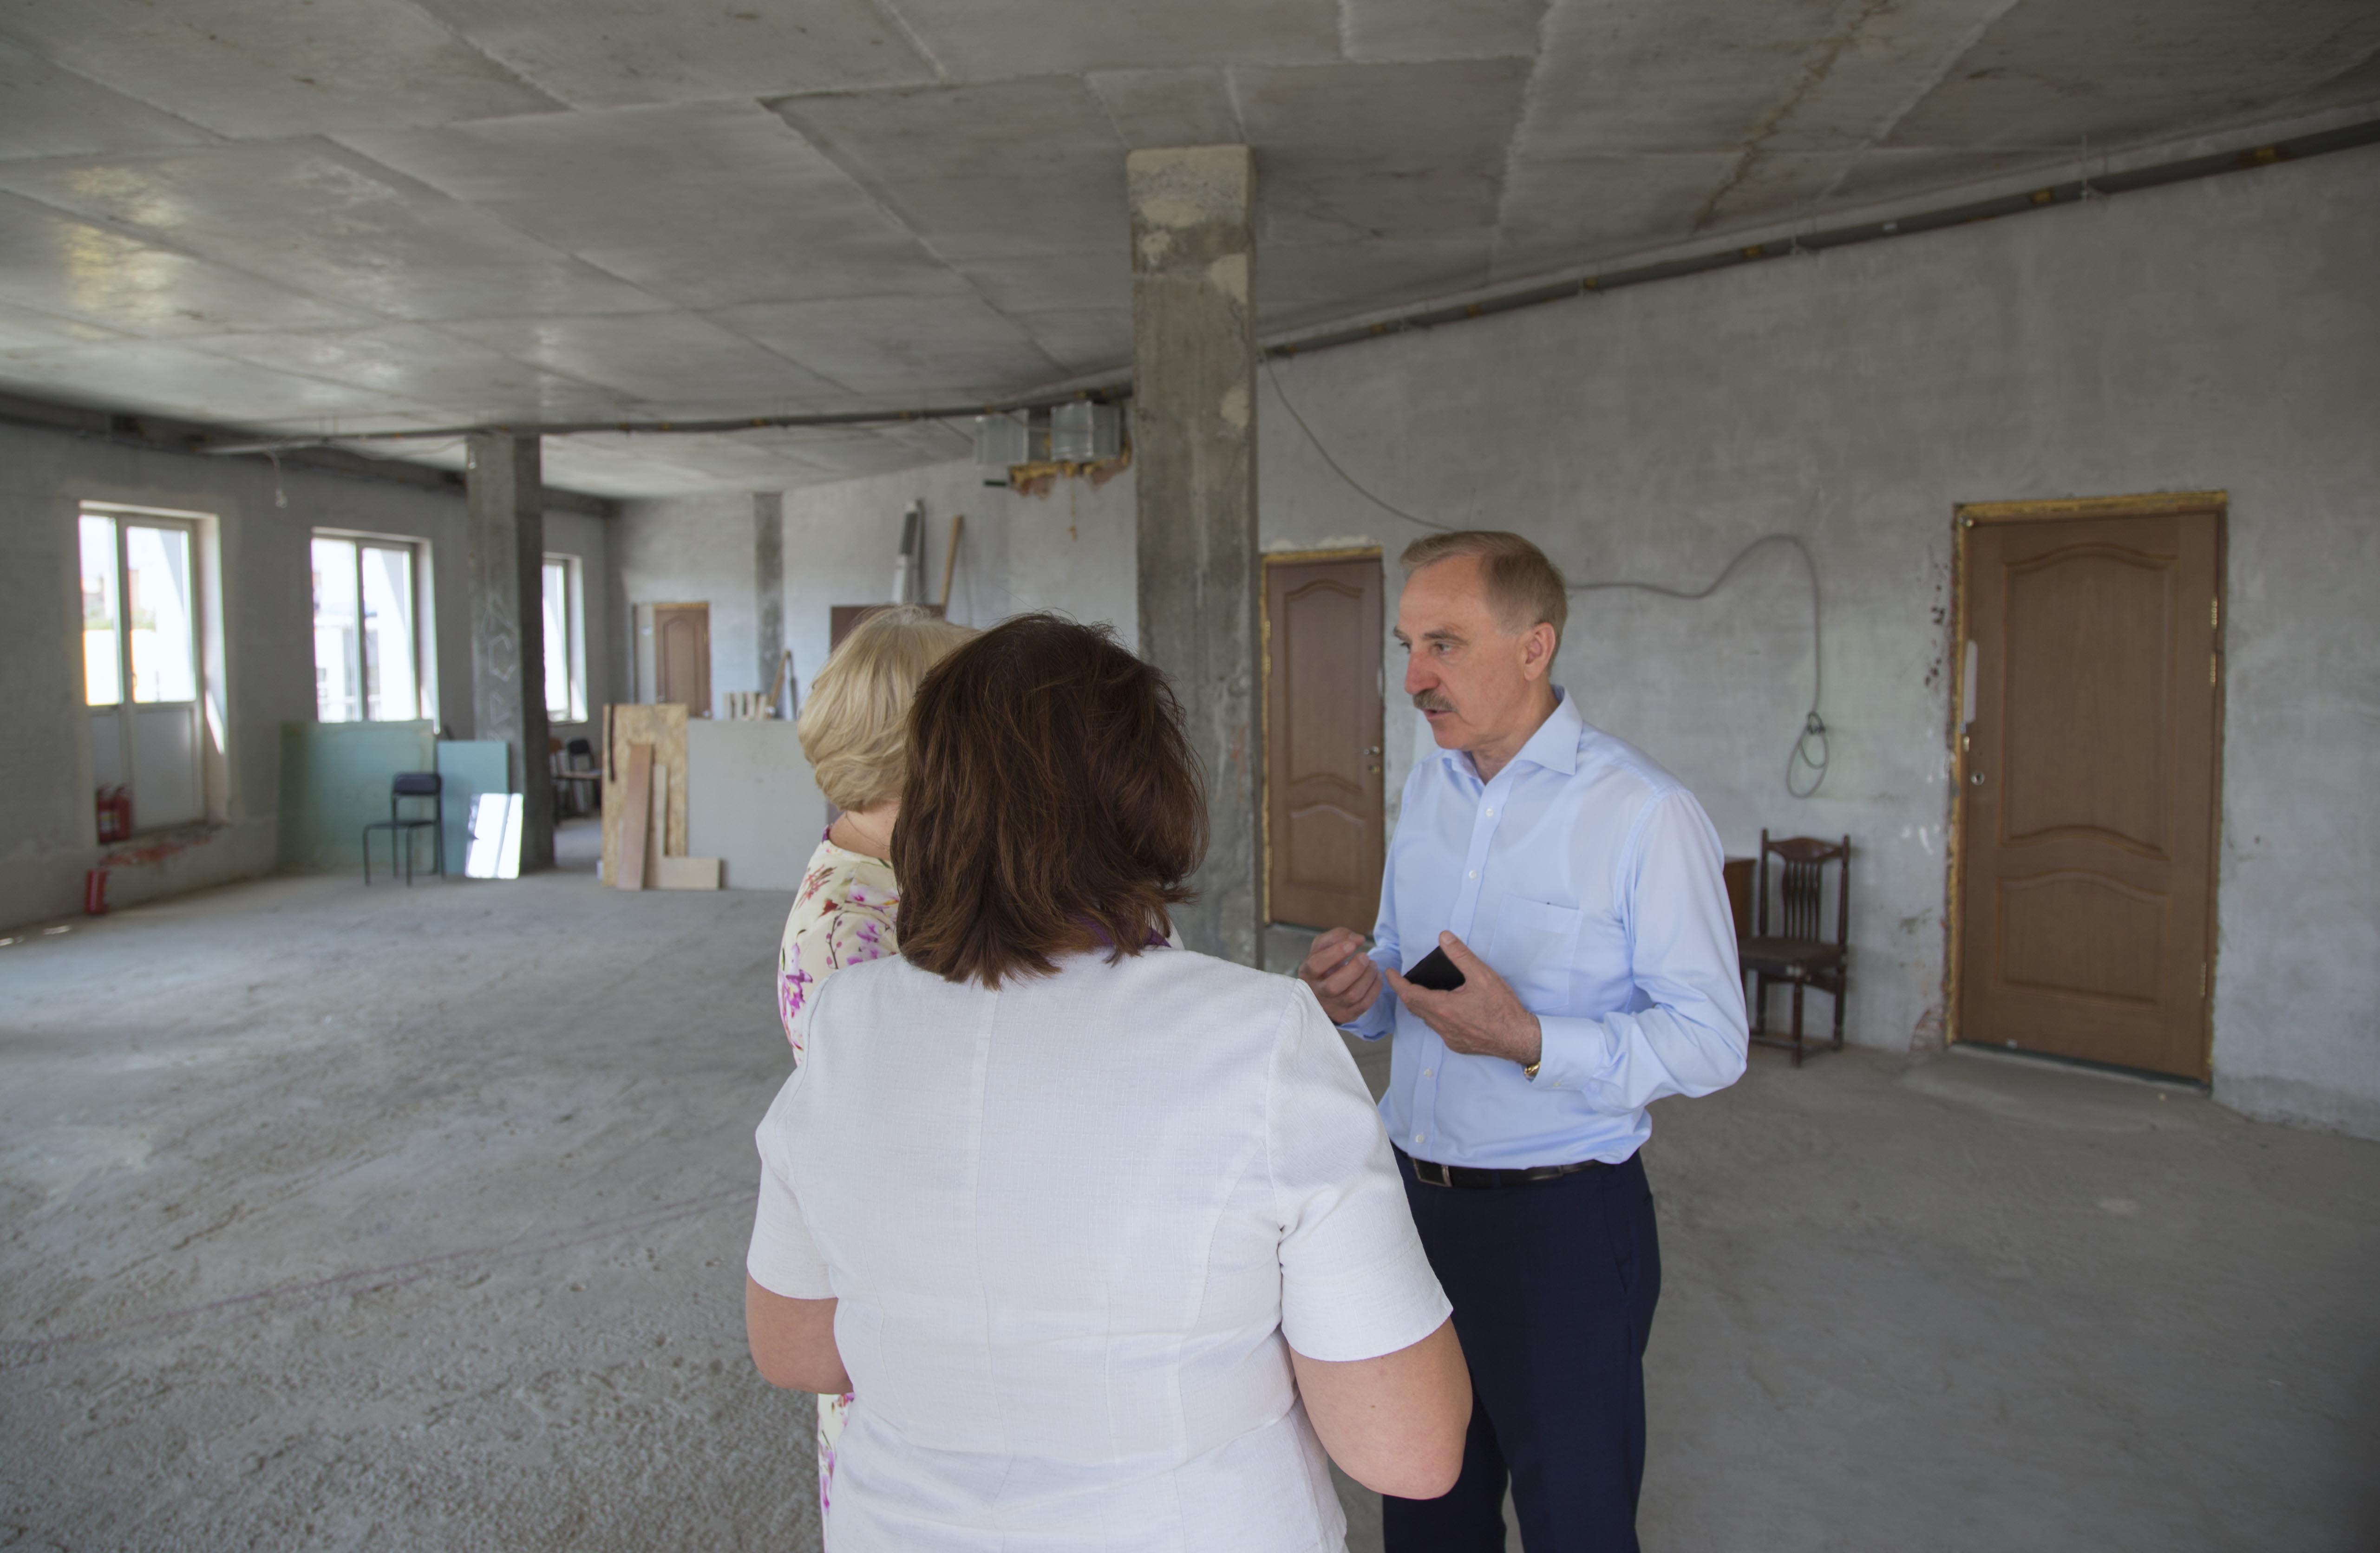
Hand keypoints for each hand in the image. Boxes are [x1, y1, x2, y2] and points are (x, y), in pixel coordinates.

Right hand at [1299, 926, 1383, 1024]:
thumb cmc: (1324, 966)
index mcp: (1308, 973)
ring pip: (1352, 995)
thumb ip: (1337, 936)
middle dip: (1355, 969)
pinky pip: (1364, 1004)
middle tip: (1365, 957)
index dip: (1336, 953)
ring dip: (1368, 977)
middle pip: (1334, 985)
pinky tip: (1376, 976)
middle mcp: (1317, 992)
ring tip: (1373, 964)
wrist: (1321, 994)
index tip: (1352, 945)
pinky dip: (1375, 988)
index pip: (1316, 965)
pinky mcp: (1346, 1015)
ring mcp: (1332, 1006)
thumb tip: (1358, 939)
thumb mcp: (1322, 948)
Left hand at [1384, 933, 1542, 1069]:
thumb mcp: (1483, 976)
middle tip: (1402, 980)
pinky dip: (1435, 1017)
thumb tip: (1444, 938)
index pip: (1409, 994)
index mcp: (1444, 1008)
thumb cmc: (1502, 1008)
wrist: (1519, 1039)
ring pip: (1427, 1020)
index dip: (1396, 983)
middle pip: (1414, 1007)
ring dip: (1420, 1005)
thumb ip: (1461, 956)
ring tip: (1422, 991)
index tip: (1389, 973)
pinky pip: (1439, 1029)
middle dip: (1406, 992)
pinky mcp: (1457, 1045)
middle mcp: (1442, 1025)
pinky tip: (1445, 1010)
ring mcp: (1449, 1038)